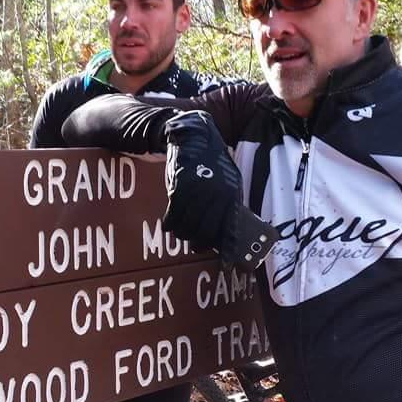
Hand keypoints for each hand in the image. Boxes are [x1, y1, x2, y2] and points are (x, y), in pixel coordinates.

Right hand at [162, 110, 241, 249]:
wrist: (195, 136)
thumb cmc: (212, 160)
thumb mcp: (229, 180)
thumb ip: (228, 202)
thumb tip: (227, 229)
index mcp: (232, 195)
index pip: (230, 230)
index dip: (228, 250)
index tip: (227, 266)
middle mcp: (216, 196)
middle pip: (206, 233)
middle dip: (199, 244)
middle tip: (194, 246)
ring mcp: (198, 193)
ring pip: (188, 226)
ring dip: (183, 234)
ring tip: (181, 233)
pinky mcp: (180, 187)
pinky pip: (174, 214)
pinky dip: (170, 223)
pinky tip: (169, 224)